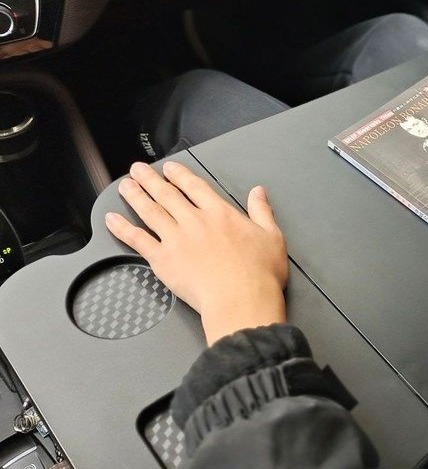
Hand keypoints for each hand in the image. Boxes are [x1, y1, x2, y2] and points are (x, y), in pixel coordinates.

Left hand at [105, 161, 287, 345]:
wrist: (241, 300)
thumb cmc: (258, 274)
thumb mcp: (272, 237)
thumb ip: (262, 211)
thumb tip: (259, 193)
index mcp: (220, 213)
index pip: (195, 187)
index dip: (180, 175)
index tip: (170, 168)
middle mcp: (195, 221)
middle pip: (167, 194)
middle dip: (150, 180)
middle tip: (138, 170)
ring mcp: (175, 239)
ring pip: (150, 211)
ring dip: (135, 196)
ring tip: (125, 186)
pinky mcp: (162, 260)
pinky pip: (137, 240)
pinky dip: (123, 228)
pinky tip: (113, 220)